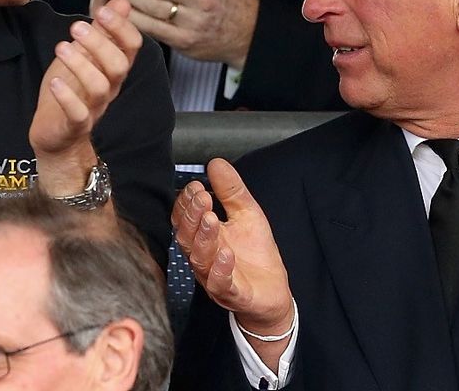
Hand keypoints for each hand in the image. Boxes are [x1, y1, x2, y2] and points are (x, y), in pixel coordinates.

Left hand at [29, 0, 141, 159]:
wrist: (57, 135)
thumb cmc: (72, 91)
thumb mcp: (85, 55)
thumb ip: (103, 31)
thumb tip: (122, 2)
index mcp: (113, 69)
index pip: (131, 47)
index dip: (122, 27)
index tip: (103, 10)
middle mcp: (109, 88)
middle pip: (119, 66)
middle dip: (101, 43)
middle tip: (78, 27)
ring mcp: (94, 107)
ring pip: (100, 87)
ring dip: (81, 64)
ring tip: (61, 47)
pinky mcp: (75, 124)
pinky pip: (78, 113)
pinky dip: (67, 97)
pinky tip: (55, 82)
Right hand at [173, 159, 292, 335]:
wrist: (272, 293)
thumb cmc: (255, 255)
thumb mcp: (248, 214)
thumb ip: (231, 191)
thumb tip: (215, 163)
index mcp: (203, 238)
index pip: (185, 219)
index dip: (187, 203)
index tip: (195, 185)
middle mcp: (203, 258)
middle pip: (187, 238)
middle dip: (192, 216)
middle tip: (202, 197)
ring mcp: (214, 278)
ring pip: (199, 259)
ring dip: (204, 238)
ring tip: (212, 218)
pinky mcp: (232, 294)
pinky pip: (220, 284)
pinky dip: (220, 269)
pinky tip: (226, 253)